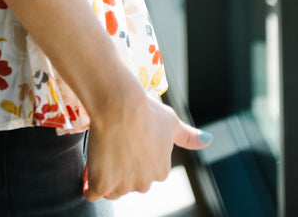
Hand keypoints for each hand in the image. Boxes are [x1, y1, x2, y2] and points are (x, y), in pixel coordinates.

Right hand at [82, 91, 211, 201]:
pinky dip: (89, 185)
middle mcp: (145, 183)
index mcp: (161, 171)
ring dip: (106, 177)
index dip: (135, 157)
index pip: (146, 172)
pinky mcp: (103, 184)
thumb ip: (188, 136)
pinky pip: (93, 193)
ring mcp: (124, 186)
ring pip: (112, 189)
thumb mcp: (170, 120)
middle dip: (121, 169)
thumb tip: (208, 140)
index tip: (127, 141)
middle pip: (129, 183)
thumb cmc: (145, 108)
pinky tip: (88, 172)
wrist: (119, 104)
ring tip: (101, 153)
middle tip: (113, 144)